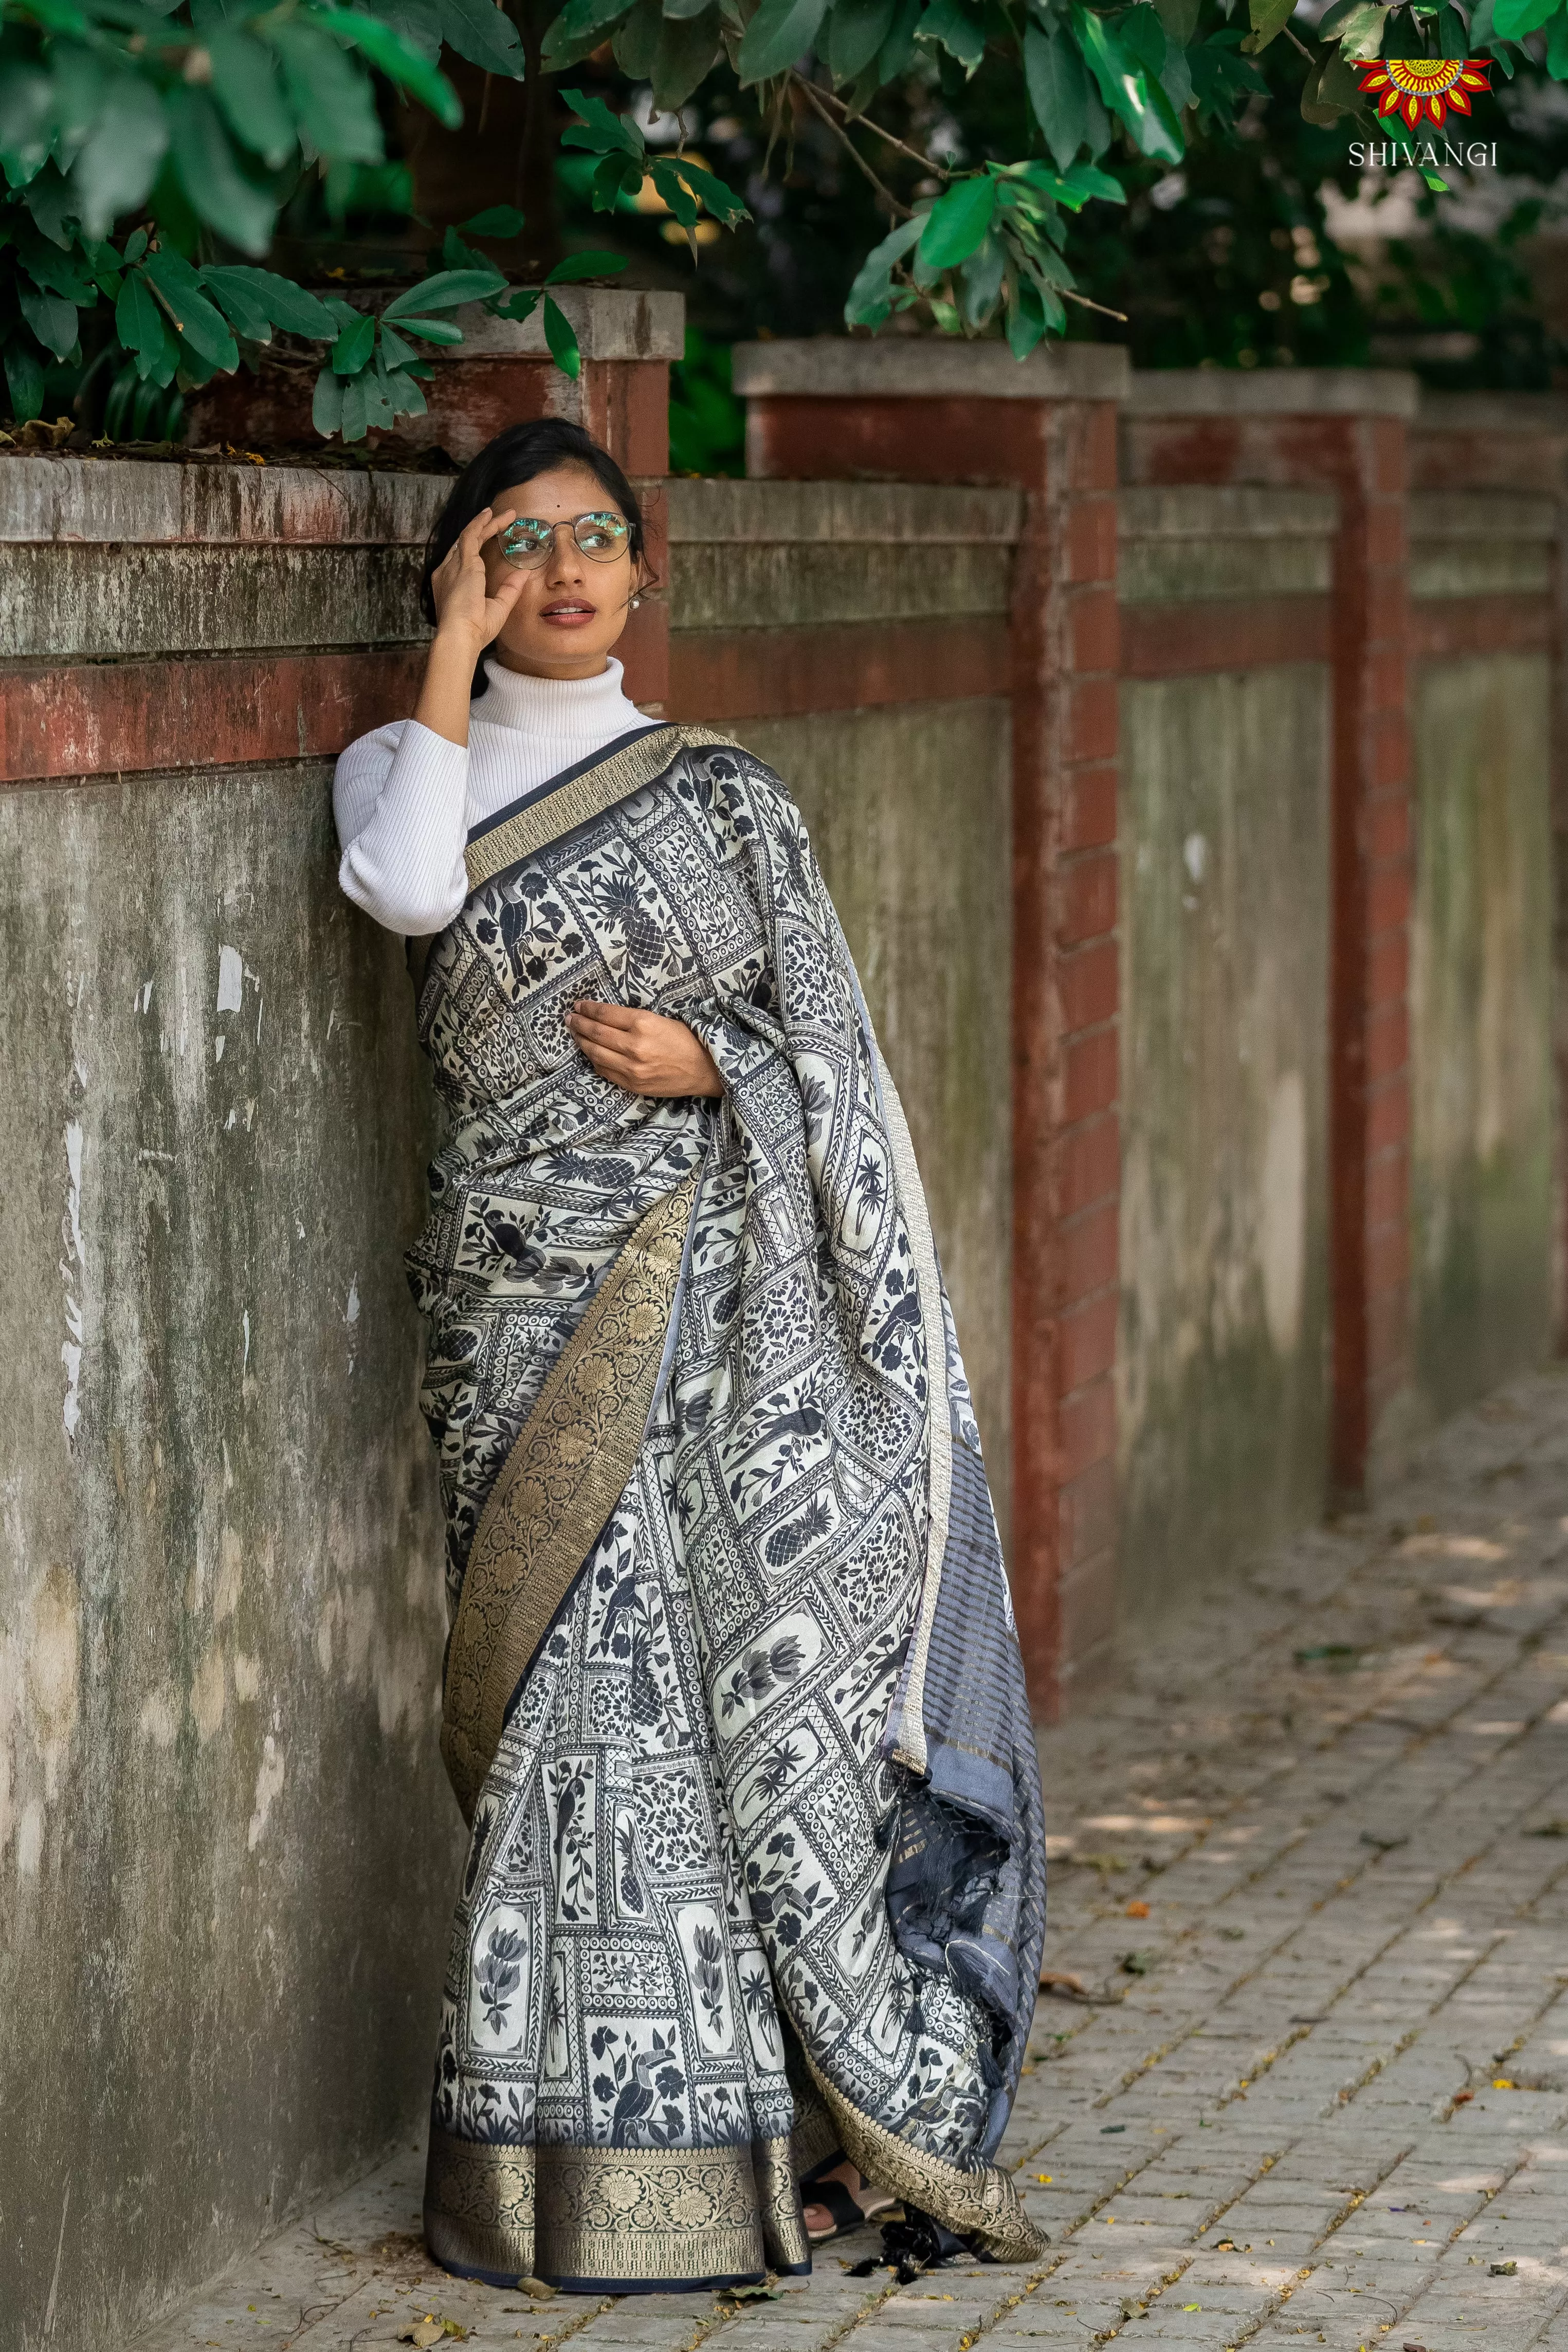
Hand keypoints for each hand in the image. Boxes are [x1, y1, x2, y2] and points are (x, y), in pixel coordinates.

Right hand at [428, 506, 525, 651]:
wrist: (460, 636)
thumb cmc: (475, 630)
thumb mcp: (498, 607)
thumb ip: (509, 589)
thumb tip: (524, 573)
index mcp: (451, 585)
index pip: (463, 559)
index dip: (475, 545)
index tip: (489, 537)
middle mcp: (448, 572)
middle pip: (465, 543)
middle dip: (482, 529)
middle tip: (499, 518)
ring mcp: (453, 566)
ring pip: (469, 535)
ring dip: (485, 523)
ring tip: (502, 513)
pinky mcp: (463, 563)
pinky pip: (471, 535)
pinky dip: (481, 524)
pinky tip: (492, 515)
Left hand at [566, 1000, 723, 1097]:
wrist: (705, 1070)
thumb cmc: (687, 1040)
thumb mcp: (661, 1019)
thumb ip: (633, 1019)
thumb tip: (605, 1017)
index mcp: (643, 1024)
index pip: (605, 1014)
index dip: (588, 1008)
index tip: (579, 1005)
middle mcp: (634, 1046)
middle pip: (596, 1033)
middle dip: (579, 1023)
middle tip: (570, 1018)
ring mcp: (631, 1068)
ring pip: (595, 1053)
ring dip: (581, 1042)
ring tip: (575, 1033)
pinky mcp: (632, 1084)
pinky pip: (604, 1070)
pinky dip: (594, 1060)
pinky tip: (590, 1053)